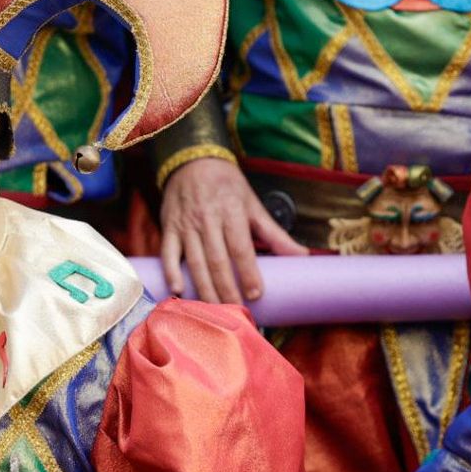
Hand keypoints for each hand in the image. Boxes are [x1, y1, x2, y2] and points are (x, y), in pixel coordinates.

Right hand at [160, 157, 308, 304]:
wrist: (193, 161)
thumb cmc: (227, 186)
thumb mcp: (253, 204)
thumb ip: (274, 233)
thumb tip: (302, 256)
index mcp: (231, 212)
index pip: (241, 248)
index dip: (248, 272)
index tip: (256, 294)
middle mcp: (207, 219)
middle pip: (217, 260)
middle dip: (226, 288)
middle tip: (236, 310)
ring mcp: (186, 224)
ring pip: (195, 261)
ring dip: (204, 288)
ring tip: (213, 308)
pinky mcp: (169, 227)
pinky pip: (168, 253)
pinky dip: (171, 272)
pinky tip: (178, 290)